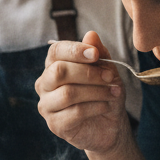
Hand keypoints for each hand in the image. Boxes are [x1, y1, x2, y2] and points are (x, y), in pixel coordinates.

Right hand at [36, 30, 127, 154]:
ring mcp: (47, 105)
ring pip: (68, 93)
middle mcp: (45, 84)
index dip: (75, 50)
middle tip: (110, 77)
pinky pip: (74, 112)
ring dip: (96, 91)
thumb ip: (98, 53)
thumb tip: (91, 34)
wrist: (109, 125)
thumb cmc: (104, 93)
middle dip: (88, 73)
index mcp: (53, 66)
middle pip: (59, 71)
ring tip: (114, 92)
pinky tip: (106, 106)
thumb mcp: (107, 70)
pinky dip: (96, 107)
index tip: (96, 54)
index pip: (55, 51)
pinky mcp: (55, 124)